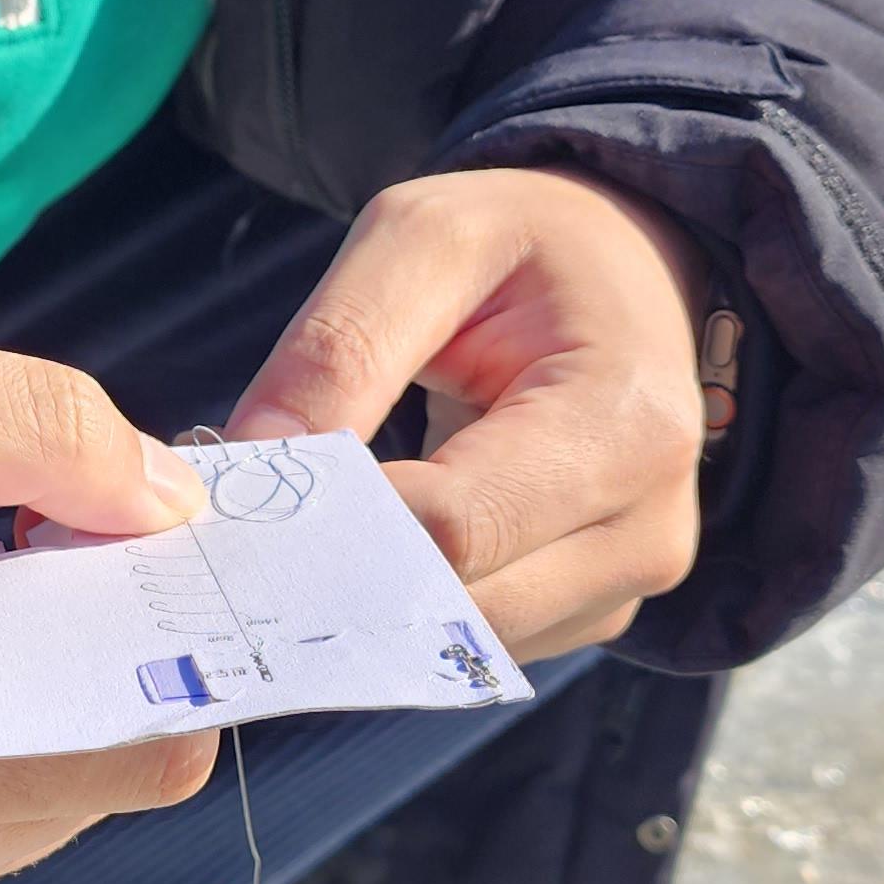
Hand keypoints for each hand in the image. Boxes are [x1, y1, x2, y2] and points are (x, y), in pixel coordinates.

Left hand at [228, 167, 706, 658]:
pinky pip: (468, 641)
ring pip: (452, 642)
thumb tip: (249, 457)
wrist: (630, 275)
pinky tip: (372, 538)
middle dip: (337, 573)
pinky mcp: (587, 612)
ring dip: (365, 596)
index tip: (240, 499)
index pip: (458, 526)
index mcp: (626, 426)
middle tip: (244, 525)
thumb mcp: (428, 240)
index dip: (339, 524)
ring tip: (315, 514)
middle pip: (455, 605)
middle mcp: (644, 530)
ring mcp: (621, 585)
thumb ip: (339, 346)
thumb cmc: (529, 249)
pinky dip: (402, 602)